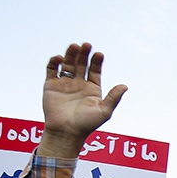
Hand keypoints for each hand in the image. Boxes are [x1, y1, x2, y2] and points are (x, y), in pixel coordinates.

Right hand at [37, 43, 126, 158]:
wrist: (66, 132)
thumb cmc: (86, 124)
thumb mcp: (104, 111)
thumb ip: (113, 98)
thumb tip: (125, 86)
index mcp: (92, 89)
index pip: (95, 71)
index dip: (96, 62)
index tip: (99, 54)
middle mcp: (79, 84)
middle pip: (81, 64)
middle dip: (84, 54)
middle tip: (86, 45)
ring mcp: (64, 84)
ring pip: (67, 65)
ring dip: (70, 55)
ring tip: (74, 46)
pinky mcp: (51, 85)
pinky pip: (52, 70)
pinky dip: (54, 63)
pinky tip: (59, 58)